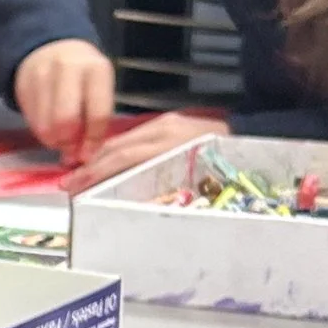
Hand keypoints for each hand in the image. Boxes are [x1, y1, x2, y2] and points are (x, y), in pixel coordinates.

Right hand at [11, 37, 118, 154]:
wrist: (49, 47)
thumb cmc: (82, 75)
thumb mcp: (98, 87)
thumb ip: (95, 117)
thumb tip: (84, 155)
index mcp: (96, 70)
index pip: (97, 113)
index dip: (92, 141)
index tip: (88, 156)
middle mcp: (69, 69)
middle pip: (66, 120)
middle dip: (68, 142)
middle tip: (70, 150)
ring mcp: (42, 75)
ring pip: (45, 125)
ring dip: (53, 141)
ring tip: (60, 139)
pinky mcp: (22, 85)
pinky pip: (31, 122)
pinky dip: (41, 132)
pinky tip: (48, 127)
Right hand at [59, 107, 230, 193]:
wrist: (258, 137)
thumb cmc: (231, 168)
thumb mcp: (198, 184)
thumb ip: (163, 190)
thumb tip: (129, 205)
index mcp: (170, 144)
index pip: (122, 158)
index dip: (95, 174)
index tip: (75, 189)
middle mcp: (166, 129)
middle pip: (118, 147)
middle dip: (91, 167)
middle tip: (69, 185)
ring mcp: (170, 122)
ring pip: (125, 140)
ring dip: (101, 158)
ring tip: (82, 175)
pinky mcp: (174, 122)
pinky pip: (138, 136)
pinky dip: (119, 151)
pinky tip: (109, 163)